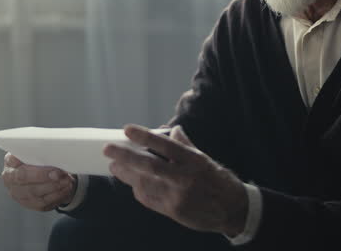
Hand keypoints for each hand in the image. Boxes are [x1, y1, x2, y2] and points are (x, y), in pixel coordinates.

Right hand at [1, 153, 75, 211]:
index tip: (49, 160)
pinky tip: (65, 189)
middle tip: (59, 174)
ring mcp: (17, 193)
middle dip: (43, 175)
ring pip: (33, 192)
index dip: (29, 159)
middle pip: (23, 177)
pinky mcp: (28, 203)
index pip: (14, 160)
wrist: (45, 175)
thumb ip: (41, 151)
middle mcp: (10, 177)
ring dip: (53, 186)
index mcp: (10, 161)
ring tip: (66, 181)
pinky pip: (42, 203)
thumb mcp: (39, 152)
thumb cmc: (40, 160)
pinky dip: (56, 195)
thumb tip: (54, 150)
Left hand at [103, 124, 247, 235]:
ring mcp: (178, 196)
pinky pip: (149, 199)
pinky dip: (138, 190)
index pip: (166, 146)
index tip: (127, 129)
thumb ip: (186, 145)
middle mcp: (185, 178)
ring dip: (127, 175)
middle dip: (126, 157)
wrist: (232, 210)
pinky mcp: (173, 211)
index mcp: (194, 161)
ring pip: (145, 184)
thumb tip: (174, 129)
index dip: (145, 137)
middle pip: (150, 165)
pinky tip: (133, 184)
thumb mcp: (206, 159)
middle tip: (108, 149)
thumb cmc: (219, 181)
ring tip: (115, 167)